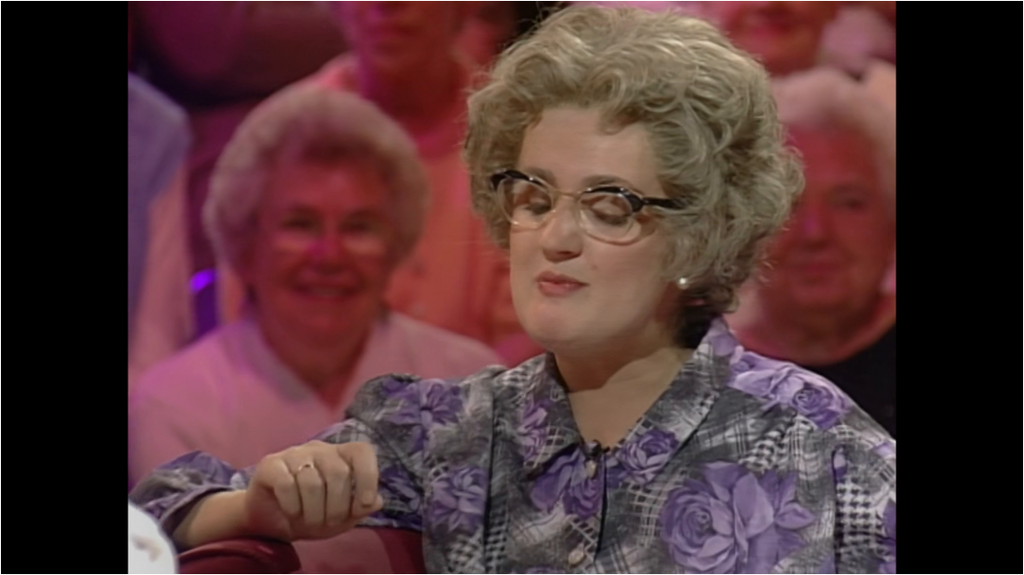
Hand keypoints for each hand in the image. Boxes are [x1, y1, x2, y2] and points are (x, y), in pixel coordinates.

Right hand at [243, 441, 383, 540]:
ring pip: (312, 481)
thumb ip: (360, 509)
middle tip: (328, 522)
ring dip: (313, 511)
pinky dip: (292, 506)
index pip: (362, 451)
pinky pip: (286, 484)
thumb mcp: (341, 519)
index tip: (365, 504)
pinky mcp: (270, 464)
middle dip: (337, 507)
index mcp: (341, 456)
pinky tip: (291, 512)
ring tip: (309, 521)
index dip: (368, 476)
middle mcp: (319, 450)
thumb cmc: (311, 515)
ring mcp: (294, 454)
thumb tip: (377, 502)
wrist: (270, 522)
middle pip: (338, 472)